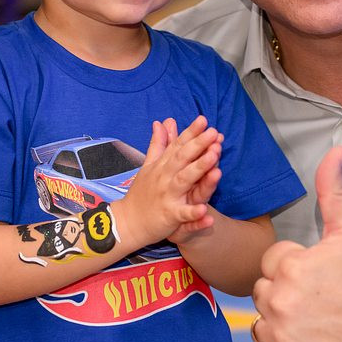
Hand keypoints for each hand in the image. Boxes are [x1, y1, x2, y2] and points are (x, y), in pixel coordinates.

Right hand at [116, 116, 220, 247]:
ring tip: (214, 156)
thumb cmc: (141, 193)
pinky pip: (183, 214)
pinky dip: (193, 213)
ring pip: (185, 180)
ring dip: (199, 168)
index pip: (177, 145)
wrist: (127, 222)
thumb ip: (158, 144)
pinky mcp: (169, 216)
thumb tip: (160, 122)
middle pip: (182, 158)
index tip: (203, 119)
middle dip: (198, 144)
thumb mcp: (148, 166)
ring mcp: (167, 196)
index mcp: (161, 166)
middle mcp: (164, 178)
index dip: (190, 132)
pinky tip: (205, 210)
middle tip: (213, 132)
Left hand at [251, 146, 341, 341]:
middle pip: (263, 293)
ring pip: (263, 324)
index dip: (295, 267)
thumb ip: (333, 189)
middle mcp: (279, 302)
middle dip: (285, 295)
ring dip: (282, 324)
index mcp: (288, 267)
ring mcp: (283, 337)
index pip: (270, 263)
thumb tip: (335, 150)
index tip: (320, 276)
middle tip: (321, 300)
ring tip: (317, 321)